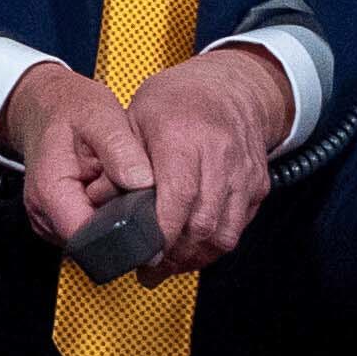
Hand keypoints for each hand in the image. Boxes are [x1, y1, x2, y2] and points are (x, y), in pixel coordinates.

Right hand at [2, 59, 148, 250]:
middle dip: (120, 220)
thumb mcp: (101, 116)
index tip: (141, 205)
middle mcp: (44, 214)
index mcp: (51, 191)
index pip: (90, 237)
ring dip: (113, 217)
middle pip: (95, 242)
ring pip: (95, 238)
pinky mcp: (61, 221)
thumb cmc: (69, 109)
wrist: (46, 106)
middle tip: (128, 184)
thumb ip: (121, 150)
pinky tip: (107, 189)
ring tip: (114, 182)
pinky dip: (105, 213)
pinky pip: (91, 229)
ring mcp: (50, 220)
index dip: (122, 229)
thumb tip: (144, 183)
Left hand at [125, 46, 293, 274]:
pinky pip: (238, 229)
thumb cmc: (175, 102)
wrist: (229, 88)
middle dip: (174, 254)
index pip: (178, 197)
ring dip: (195, 257)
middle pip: (202, 224)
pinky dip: (214, 245)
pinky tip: (191, 248)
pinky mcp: (258, 187)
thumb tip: (98, 203)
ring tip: (170, 263)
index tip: (143, 252)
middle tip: (150, 267)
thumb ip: (117, 162)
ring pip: (224, 235)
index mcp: (184, 137)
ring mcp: (244, 174)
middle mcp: (220, 157)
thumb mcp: (134, 118)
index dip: (161, 232)